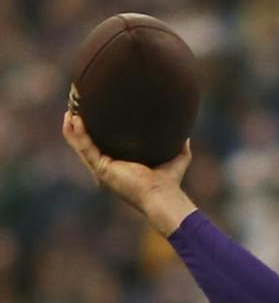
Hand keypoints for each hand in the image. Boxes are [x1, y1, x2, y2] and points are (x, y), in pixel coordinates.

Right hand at [62, 111, 195, 233]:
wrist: (163, 195)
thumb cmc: (169, 181)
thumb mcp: (176, 157)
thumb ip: (179, 145)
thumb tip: (185, 133)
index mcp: (119, 165)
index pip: (102, 145)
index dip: (95, 130)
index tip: (92, 111)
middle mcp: (107, 167)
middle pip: (86, 143)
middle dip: (78, 126)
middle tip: (75, 107)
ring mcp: (101, 169)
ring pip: (80, 145)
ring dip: (72, 128)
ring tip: (69, 111)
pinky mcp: (100, 168)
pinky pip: (84, 148)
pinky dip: (77, 134)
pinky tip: (74, 120)